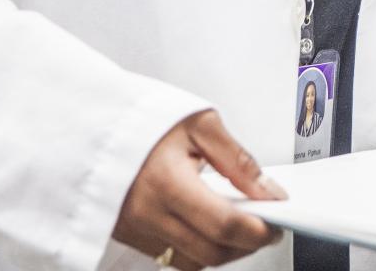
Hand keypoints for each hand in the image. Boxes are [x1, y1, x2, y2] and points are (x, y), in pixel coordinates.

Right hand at [112, 109, 285, 269]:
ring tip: (242, 226)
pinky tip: (211, 227)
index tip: (277, 224)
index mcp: (167, 182)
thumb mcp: (201, 123)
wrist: (99, 124)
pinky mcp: (130, 236)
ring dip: (223, 251)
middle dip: (247, 245)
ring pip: (192, 262)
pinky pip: (172, 257)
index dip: (258, 230)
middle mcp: (148, 214)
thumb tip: (267, 190)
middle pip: (210, 252)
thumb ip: (237, 160)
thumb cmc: (145, 119)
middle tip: (267, 227)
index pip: (223, 224)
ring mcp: (136, 230)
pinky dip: (199, 248)